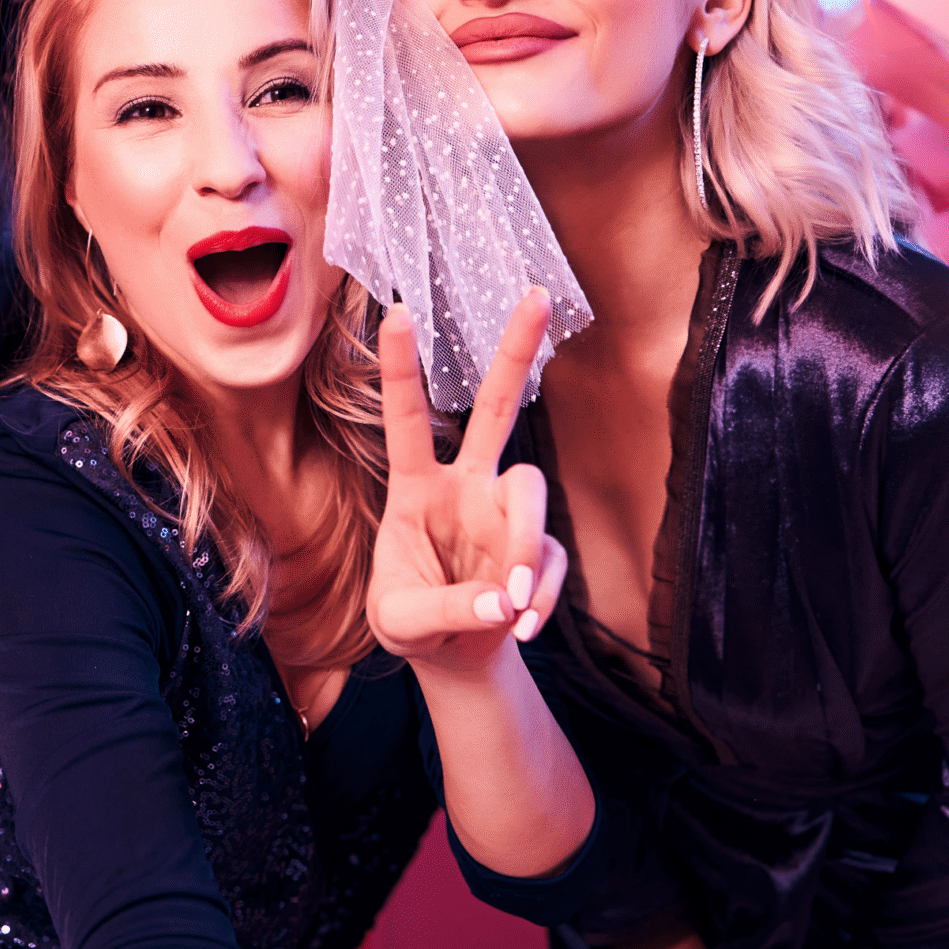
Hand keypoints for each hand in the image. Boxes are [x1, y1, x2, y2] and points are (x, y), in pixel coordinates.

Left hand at [367, 291, 567, 677]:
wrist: (451, 656)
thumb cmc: (409, 622)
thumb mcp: (401, 623)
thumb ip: (444, 608)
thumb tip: (504, 598)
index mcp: (414, 488)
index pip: (406, 419)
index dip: (400, 368)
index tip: (397, 311)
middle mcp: (464, 485)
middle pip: (494, 406)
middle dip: (515, 351)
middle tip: (537, 293)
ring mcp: (505, 512)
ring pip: (532, 491)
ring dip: (525, 549)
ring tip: (511, 605)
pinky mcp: (539, 547)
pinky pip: (551, 561)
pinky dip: (540, 599)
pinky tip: (519, 628)